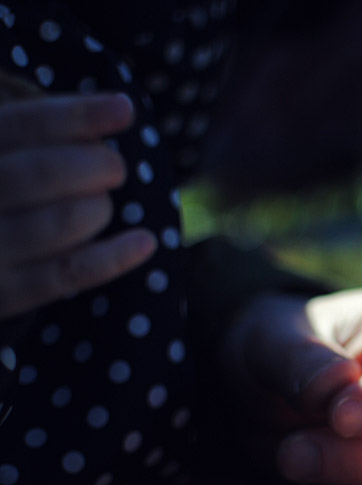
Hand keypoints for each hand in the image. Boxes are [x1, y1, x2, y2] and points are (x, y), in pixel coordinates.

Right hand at [0, 90, 154, 317]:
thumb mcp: (2, 158)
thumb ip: (35, 140)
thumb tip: (113, 115)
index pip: (20, 125)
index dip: (77, 115)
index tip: (124, 110)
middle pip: (40, 173)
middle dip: (93, 165)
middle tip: (115, 169)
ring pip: (60, 223)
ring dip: (98, 208)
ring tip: (100, 205)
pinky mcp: (4, 295)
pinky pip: (67, 275)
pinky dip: (113, 257)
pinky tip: (145, 241)